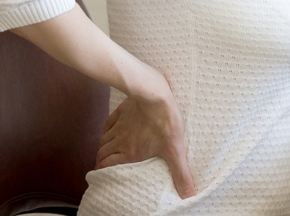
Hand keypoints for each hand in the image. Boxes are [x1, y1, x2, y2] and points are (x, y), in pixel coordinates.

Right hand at [94, 74, 195, 199]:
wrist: (155, 94)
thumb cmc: (165, 122)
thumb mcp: (175, 150)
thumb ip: (180, 173)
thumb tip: (188, 194)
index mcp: (130, 153)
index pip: (108, 165)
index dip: (102, 172)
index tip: (102, 176)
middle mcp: (120, 141)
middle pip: (102, 153)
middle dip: (101, 160)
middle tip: (103, 165)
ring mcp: (119, 125)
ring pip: (104, 139)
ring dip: (103, 146)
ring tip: (107, 151)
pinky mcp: (121, 111)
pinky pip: (108, 123)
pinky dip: (107, 130)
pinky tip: (111, 131)